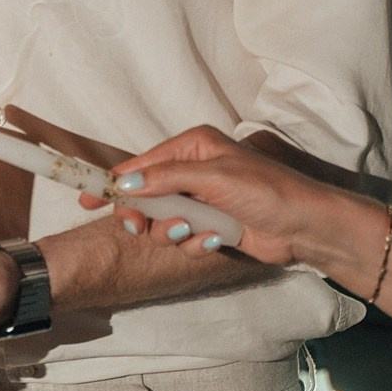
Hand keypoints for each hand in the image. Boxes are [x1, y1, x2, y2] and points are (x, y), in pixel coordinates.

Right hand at [100, 126, 371, 273]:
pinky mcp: (208, 227)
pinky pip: (183, 239)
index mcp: (191, 146)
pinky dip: (194, 243)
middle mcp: (192, 170)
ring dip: (173, 231)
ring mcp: (200, 200)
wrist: (305, 226)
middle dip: (145, 215)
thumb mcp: (213, 177)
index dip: (112, 183)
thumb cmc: (266, 191)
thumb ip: (166, 179)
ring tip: (194, 231)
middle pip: (144, 196)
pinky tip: (216, 240)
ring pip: (160, 221)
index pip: (140, 164)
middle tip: (141, 228)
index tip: (86, 199)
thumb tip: (124, 184)